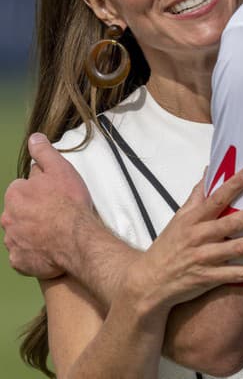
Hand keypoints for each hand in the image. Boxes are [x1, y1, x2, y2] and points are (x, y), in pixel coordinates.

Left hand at [1, 133, 93, 278]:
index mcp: (15, 194)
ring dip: (33, 231)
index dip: (39, 190)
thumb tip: (34, 138)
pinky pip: (24, 253)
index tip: (54, 195)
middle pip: (19, 211)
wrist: (77, 239)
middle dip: (33, 211)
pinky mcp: (20, 261)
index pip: (22, 187)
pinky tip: (50, 247)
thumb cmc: (69, 203)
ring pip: (20, 232)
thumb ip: (44, 153)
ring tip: (55, 232)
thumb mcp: (60, 169)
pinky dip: (34, 251)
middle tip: (56, 213)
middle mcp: (8, 218)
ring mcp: (12, 241)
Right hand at [123, 166, 242, 314]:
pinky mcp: (210, 278)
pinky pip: (239, 275)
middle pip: (233, 223)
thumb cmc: (169, 246)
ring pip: (241, 249)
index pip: (217, 198)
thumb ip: (197, 194)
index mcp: (193, 219)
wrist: (149, 283)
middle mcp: (200, 237)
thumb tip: (208, 169)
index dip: (234, 184)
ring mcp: (206, 258)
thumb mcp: (179, 218)